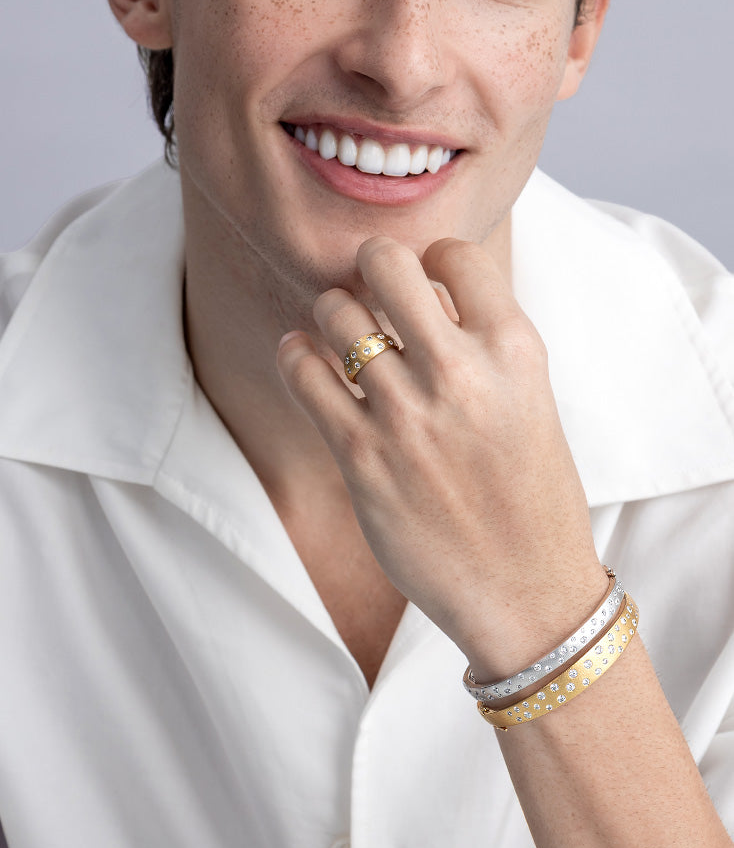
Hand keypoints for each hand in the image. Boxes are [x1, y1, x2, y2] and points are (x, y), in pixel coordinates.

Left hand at [277, 235, 606, 679]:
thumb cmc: (533, 493)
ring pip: (336, 313)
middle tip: (370, 287)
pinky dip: (296, 354)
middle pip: (386, 263)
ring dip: (333, 312)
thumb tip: (421, 291)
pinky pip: (304, 373)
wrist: (527, 593)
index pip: (454, 254)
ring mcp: (406, 415)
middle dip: (371, 263)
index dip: (432, 259)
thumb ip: (483, 341)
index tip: (425, 281)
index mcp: (515, 351)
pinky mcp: (361, 456)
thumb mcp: (531, 398)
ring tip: (342, 331)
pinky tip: (305, 357)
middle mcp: (460, 373)